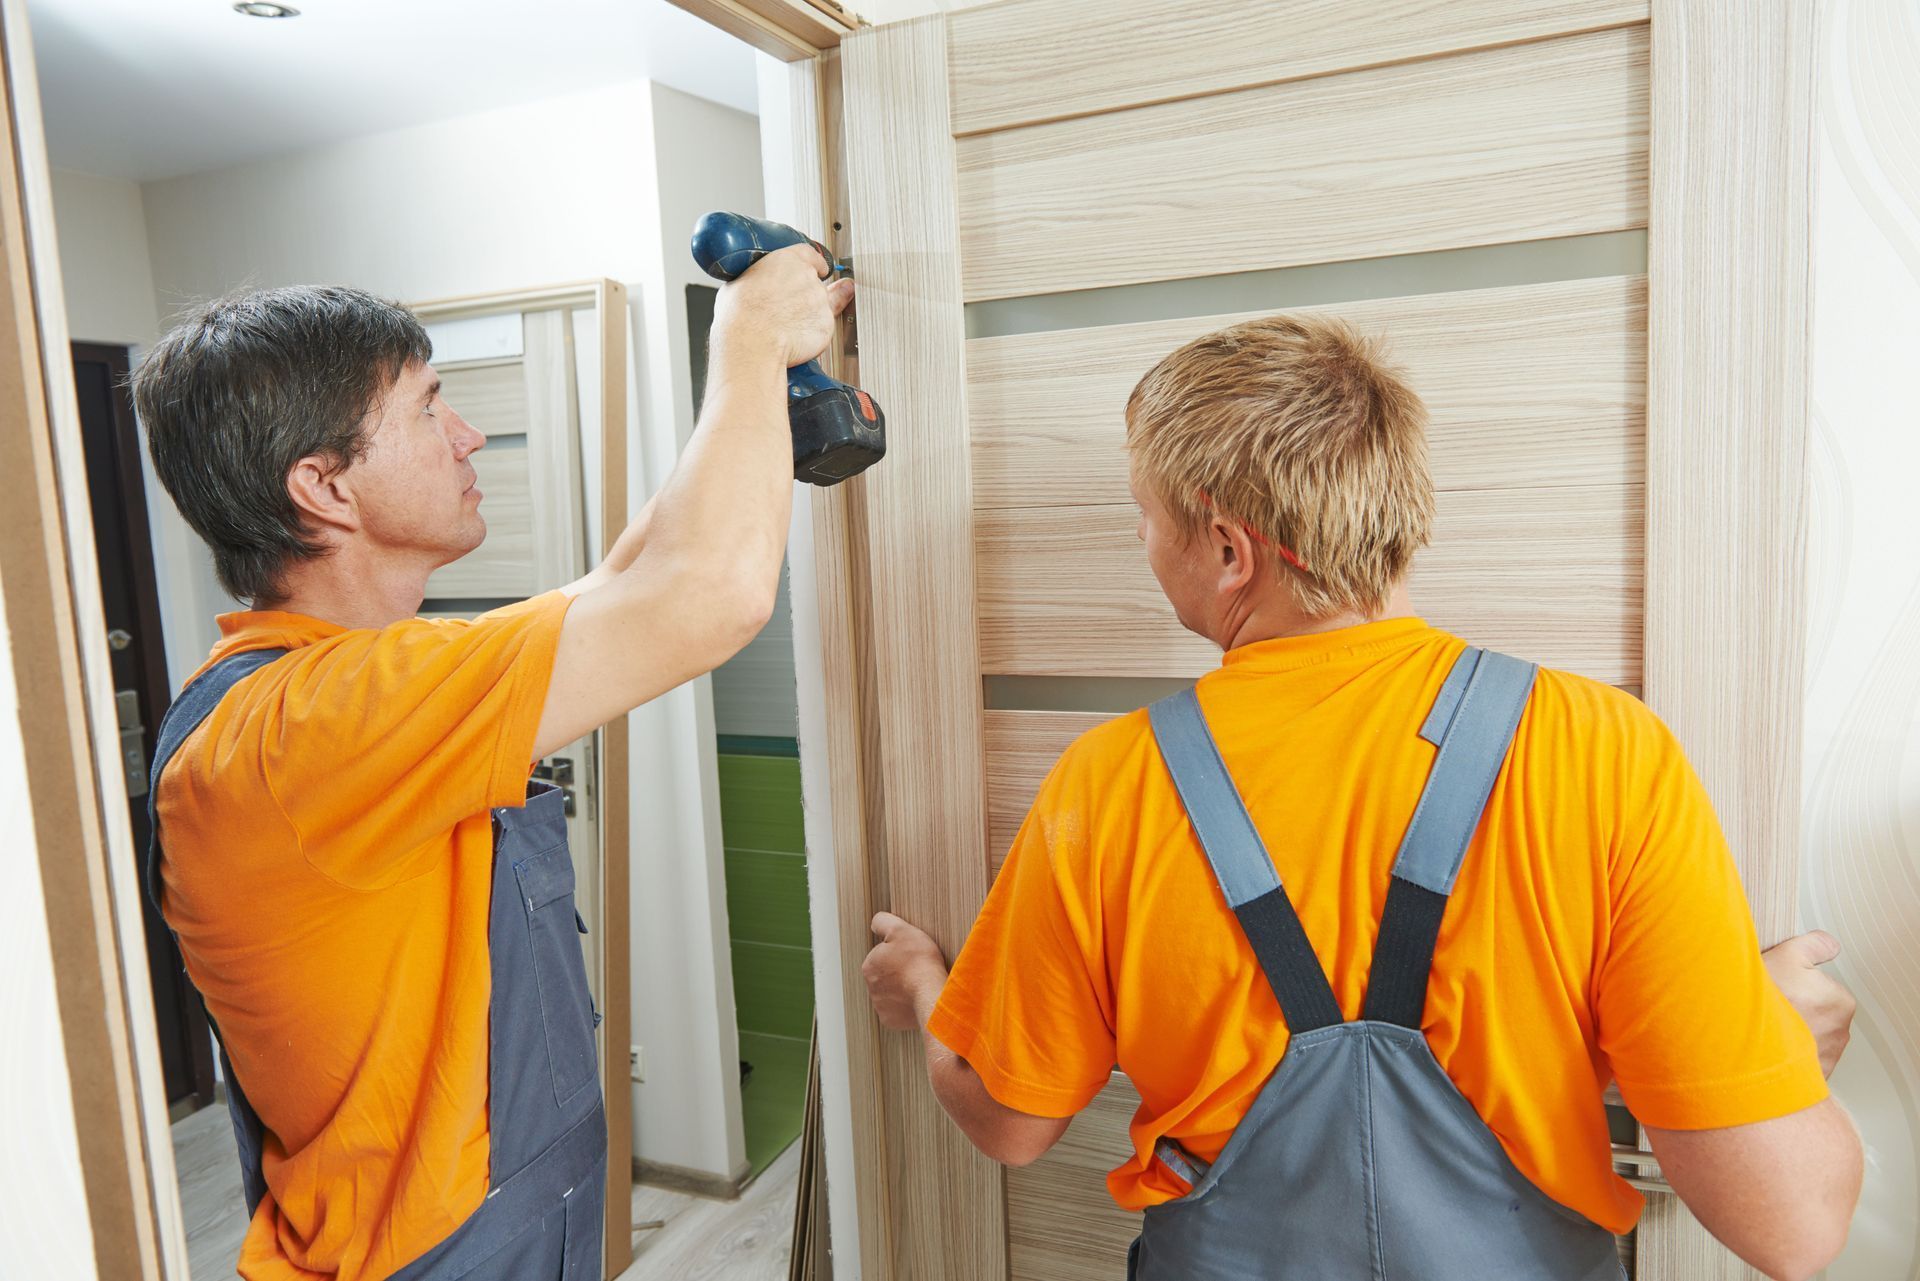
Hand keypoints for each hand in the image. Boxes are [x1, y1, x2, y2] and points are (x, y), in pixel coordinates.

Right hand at [712, 242, 853, 368]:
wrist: (752, 341)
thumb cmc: (740, 313)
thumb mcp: (741, 280)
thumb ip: (762, 275)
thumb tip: (758, 279)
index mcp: (787, 260)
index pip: (812, 255)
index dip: (816, 265)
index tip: (818, 270)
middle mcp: (808, 277)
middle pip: (815, 283)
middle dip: (806, 295)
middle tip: (787, 308)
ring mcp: (820, 301)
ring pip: (821, 306)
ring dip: (809, 314)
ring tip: (785, 325)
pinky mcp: (826, 324)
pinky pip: (822, 326)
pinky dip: (812, 332)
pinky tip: (793, 336)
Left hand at [863, 911, 949, 1031]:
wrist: (932, 994)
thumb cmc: (919, 961)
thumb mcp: (901, 929)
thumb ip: (883, 922)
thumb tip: (875, 923)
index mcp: (869, 965)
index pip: (881, 955)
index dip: (898, 952)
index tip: (910, 953)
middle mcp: (870, 987)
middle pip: (885, 975)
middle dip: (898, 972)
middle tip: (916, 968)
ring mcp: (880, 1006)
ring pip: (891, 993)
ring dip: (902, 989)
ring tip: (919, 984)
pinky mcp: (891, 1020)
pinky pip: (897, 1011)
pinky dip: (906, 1006)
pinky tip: (917, 998)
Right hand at [1763, 930, 1855, 1076]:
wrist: (1741, 1045)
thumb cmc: (1766, 1002)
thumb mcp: (1787, 955)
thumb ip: (1815, 945)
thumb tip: (1829, 945)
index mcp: (1841, 1002)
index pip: (1823, 987)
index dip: (1798, 982)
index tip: (1782, 985)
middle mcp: (1839, 1033)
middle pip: (1816, 1012)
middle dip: (1797, 1009)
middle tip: (1772, 1004)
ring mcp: (1825, 1057)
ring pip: (1807, 1036)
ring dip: (1790, 1031)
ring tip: (1766, 1025)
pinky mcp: (1809, 1076)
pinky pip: (1798, 1059)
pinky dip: (1785, 1053)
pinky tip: (1766, 1044)